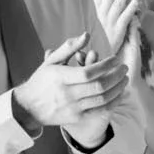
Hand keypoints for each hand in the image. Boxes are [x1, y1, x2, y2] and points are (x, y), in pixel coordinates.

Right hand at [13, 35, 129, 132]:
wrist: (28, 107)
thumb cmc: (42, 81)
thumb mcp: (51, 62)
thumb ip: (69, 48)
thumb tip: (87, 35)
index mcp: (60, 78)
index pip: (89, 72)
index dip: (106, 65)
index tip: (116, 58)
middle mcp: (67, 94)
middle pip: (99, 86)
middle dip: (116, 76)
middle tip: (124, 68)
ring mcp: (72, 108)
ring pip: (102, 99)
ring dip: (118, 88)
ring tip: (125, 79)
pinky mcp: (77, 118)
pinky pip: (100, 111)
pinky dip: (113, 102)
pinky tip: (119, 93)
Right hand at [91, 0, 140, 51]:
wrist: (101, 55)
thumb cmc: (100, 33)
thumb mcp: (96, 15)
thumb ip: (97, 0)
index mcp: (96, 10)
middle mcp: (101, 15)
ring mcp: (110, 23)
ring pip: (117, 5)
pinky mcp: (118, 31)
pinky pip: (125, 19)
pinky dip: (130, 10)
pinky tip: (137, 1)